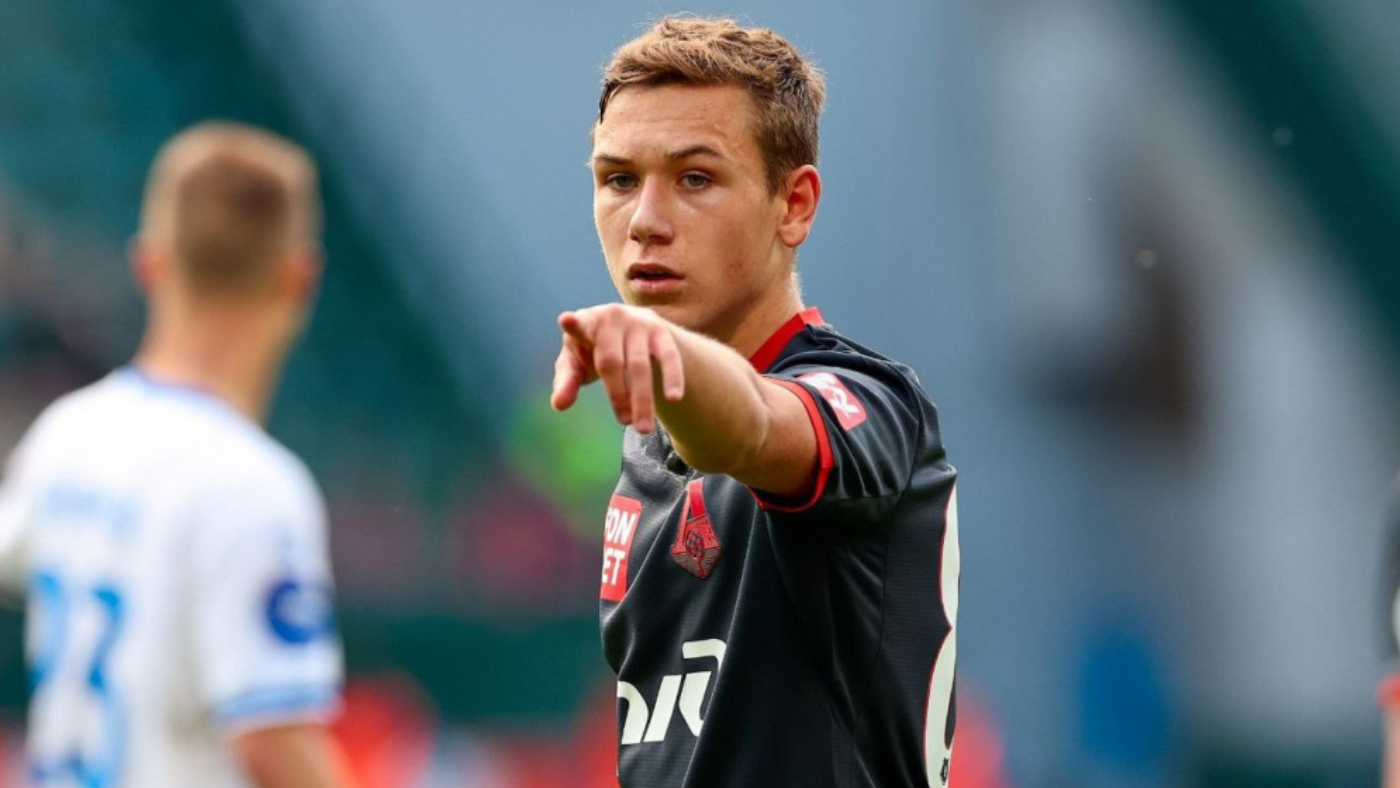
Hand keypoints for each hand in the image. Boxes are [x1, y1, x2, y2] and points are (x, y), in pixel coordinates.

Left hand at [551, 304, 685, 432]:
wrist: (631, 326)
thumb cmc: (594, 350)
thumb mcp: (576, 364)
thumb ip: (566, 383)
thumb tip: (559, 405)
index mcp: (585, 324)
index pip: (578, 326)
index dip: (573, 325)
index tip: (566, 320)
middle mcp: (611, 318)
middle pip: (612, 362)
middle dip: (618, 395)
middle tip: (625, 422)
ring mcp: (638, 323)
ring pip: (640, 365)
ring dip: (643, 399)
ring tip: (643, 428)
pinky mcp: (660, 331)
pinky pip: (669, 356)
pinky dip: (672, 377)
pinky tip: (674, 398)